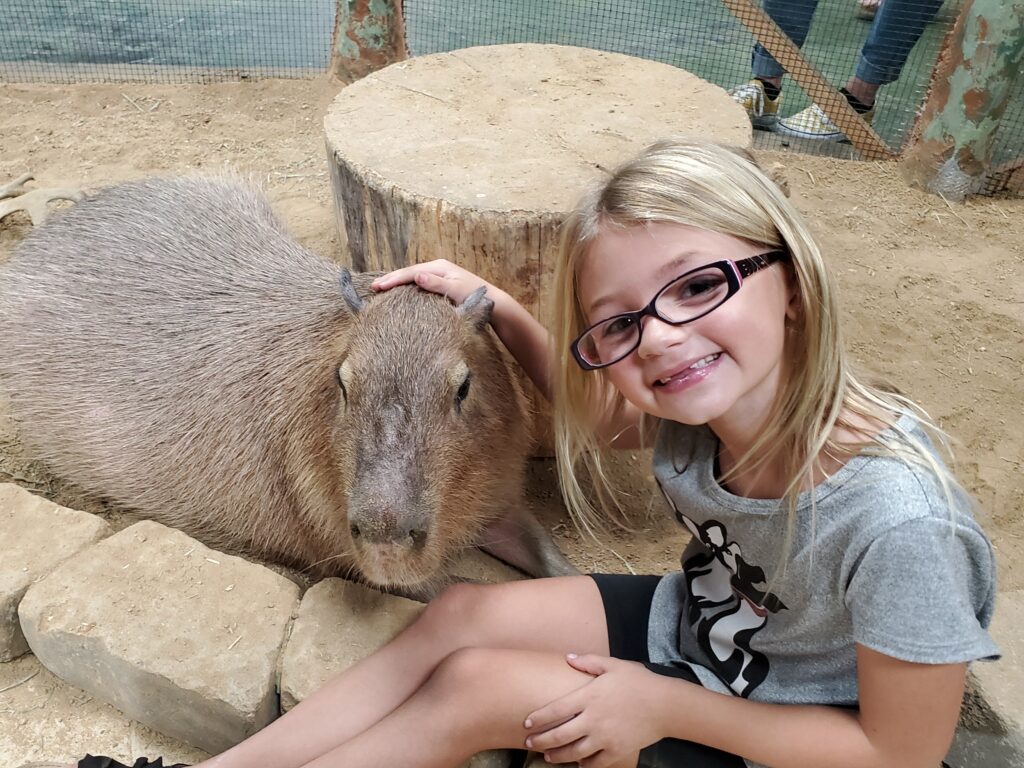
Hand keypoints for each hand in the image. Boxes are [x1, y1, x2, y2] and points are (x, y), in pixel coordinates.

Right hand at [370, 259, 492, 305]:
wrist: (493, 304)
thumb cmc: (475, 297)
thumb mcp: (456, 291)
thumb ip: (437, 284)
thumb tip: (417, 276)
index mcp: (439, 267)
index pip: (411, 272)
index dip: (394, 279)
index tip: (379, 286)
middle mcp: (437, 269)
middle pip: (409, 273)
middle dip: (391, 279)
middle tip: (373, 287)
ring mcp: (438, 277)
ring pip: (412, 279)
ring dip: (396, 283)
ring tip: (380, 289)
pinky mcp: (439, 286)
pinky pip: (418, 286)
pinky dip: (405, 288)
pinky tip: (398, 294)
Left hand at [523, 654, 667, 767]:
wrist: (665, 705)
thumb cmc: (638, 682)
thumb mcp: (613, 665)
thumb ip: (588, 661)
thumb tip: (568, 657)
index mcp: (590, 696)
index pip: (556, 709)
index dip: (539, 718)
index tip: (526, 724)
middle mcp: (594, 719)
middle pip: (560, 735)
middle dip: (541, 741)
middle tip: (530, 744)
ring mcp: (605, 737)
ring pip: (574, 753)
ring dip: (558, 756)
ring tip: (548, 757)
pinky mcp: (617, 751)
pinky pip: (595, 763)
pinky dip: (584, 765)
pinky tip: (578, 763)